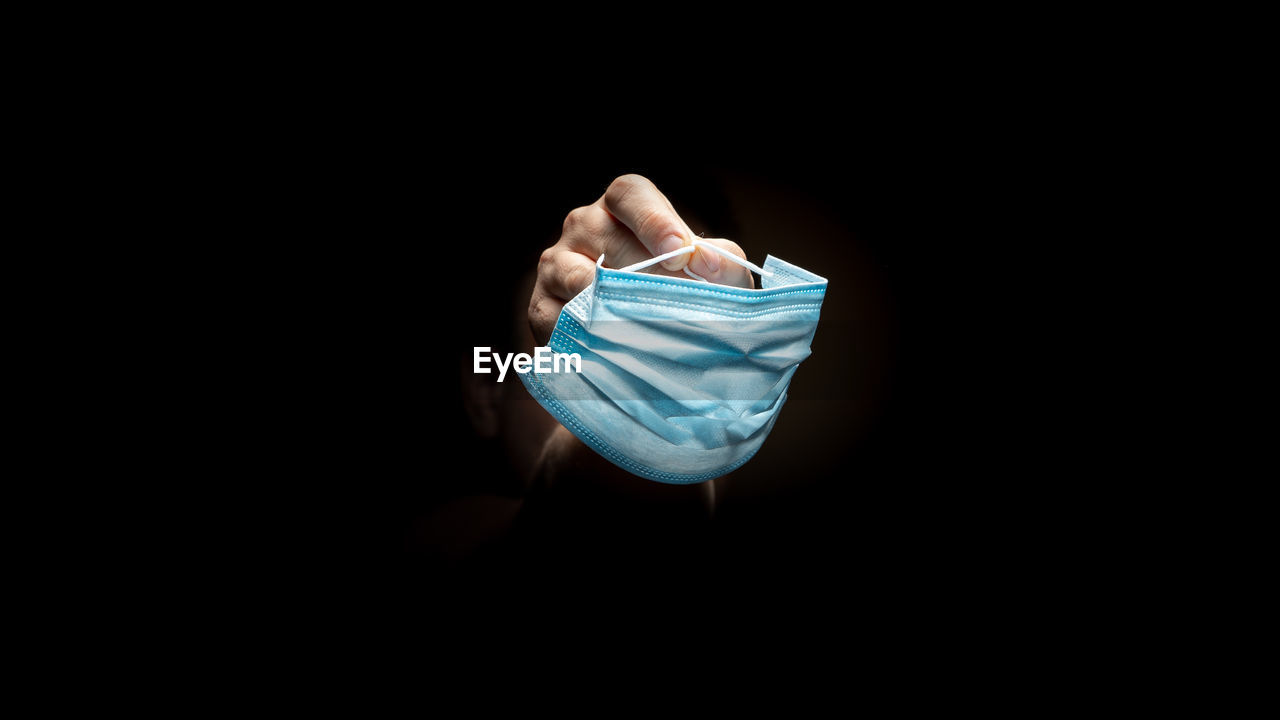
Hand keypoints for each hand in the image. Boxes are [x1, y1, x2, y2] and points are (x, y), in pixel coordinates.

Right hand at [529, 174, 751, 344]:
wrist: (643, 339)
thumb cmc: (680, 292)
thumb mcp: (711, 274)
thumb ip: (722, 264)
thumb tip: (709, 263)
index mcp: (621, 207)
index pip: (629, 195)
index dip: (655, 220)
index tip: (681, 252)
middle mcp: (583, 226)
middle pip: (605, 235)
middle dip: (646, 272)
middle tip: (679, 304)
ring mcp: (556, 265)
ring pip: (579, 278)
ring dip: (615, 305)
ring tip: (650, 329)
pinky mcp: (542, 307)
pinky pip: (562, 318)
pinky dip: (589, 335)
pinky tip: (617, 348)